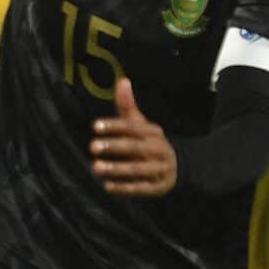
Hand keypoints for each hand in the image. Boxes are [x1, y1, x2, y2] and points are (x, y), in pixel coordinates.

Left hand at [89, 77, 175, 196]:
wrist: (176, 168)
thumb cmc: (149, 142)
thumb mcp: (141, 124)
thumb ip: (127, 106)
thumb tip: (122, 80)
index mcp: (153, 132)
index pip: (132, 127)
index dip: (114, 126)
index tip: (94, 126)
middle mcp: (157, 149)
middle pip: (135, 147)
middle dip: (114, 147)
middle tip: (93, 146)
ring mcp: (158, 169)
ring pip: (137, 169)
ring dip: (116, 169)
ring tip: (96, 167)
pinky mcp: (157, 187)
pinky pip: (140, 188)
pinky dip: (124, 188)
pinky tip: (107, 186)